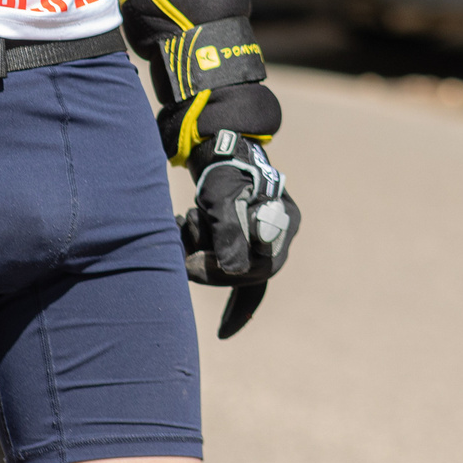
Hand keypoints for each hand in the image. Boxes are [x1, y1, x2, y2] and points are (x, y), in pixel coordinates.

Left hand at [179, 129, 298, 337]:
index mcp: (283, 222)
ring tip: (183, 226)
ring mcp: (262, 238)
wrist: (218, 145)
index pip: (259, 265)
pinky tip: (218, 318)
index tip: (188, 268)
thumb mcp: (222, 194)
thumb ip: (229, 229)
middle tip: (180, 262)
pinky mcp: (243, 239)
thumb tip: (234, 270)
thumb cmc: (222, 166)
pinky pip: (232, 271)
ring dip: (203, 257)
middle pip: (247, 272)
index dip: (222, 274)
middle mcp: (278, 235)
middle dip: (210, 270)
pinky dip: (211, 274)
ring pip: (233, 269)